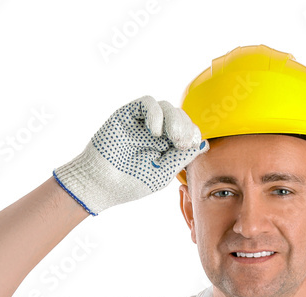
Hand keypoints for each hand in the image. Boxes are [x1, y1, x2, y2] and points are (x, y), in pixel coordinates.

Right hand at [53, 95, 207, 214]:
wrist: (101, 183)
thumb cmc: (131, 183)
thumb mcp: (163, 173)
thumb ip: (181, 158)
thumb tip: (203, 143)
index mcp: (167, 147)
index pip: (188, 131)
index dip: (193, 134)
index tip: (189, 146)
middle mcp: (157, 132)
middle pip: (180, 116)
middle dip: (186, 127)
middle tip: (181, 143)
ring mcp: (143, 122)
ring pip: (167, 107)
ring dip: (175, 119)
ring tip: (172, 137)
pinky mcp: (129, 114)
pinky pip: (148, 103)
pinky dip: (156, 113)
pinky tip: (155, 131)